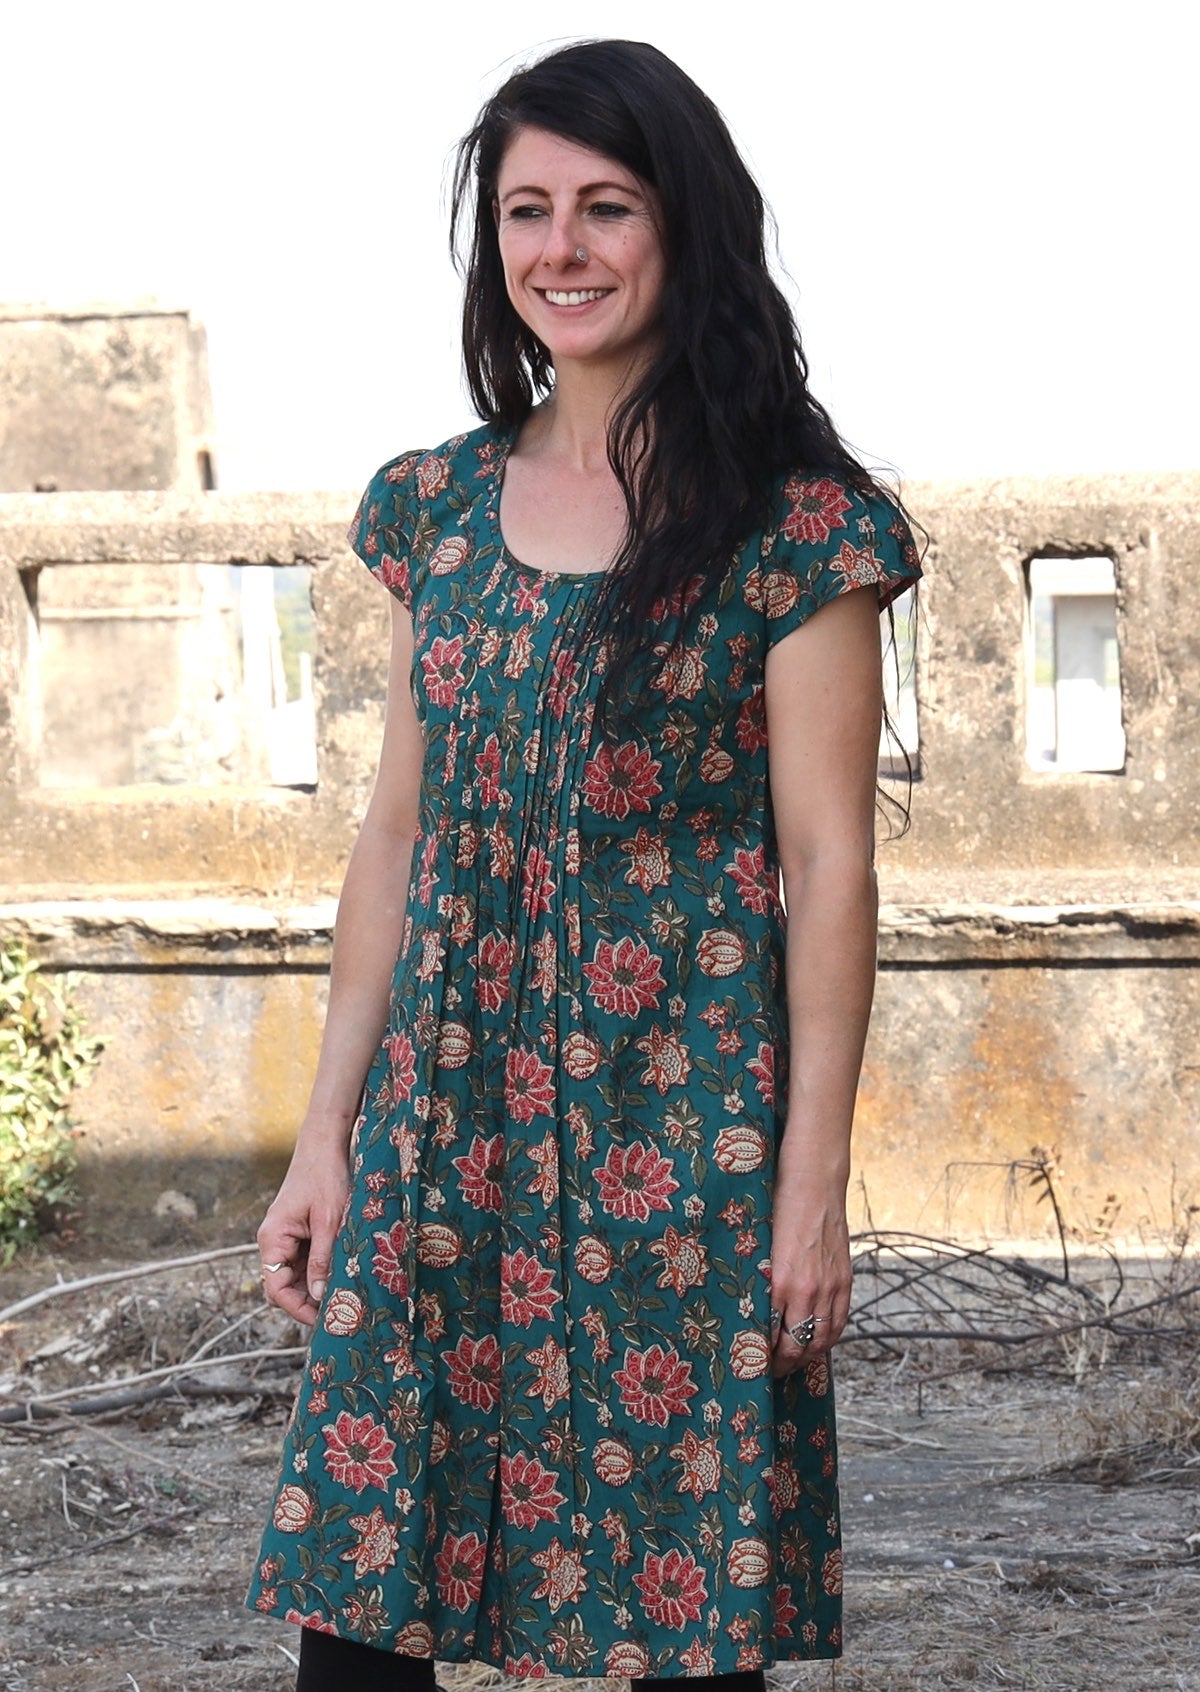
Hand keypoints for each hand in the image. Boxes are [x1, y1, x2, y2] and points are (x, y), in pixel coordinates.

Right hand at [256, 1133, 350, 1326]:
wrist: (324, 1144)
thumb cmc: (325, 1177)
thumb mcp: (329, 1221)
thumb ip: (322, 1259)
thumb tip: (318, 1296)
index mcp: (272, 1238)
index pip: (275, 1289)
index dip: (296, 1308)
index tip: (321, 1320)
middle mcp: (274, 1241)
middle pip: (283, 1286)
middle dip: (307, 1302)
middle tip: (337, 1315)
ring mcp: (286, 1238)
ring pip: (295, 1276)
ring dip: (315, 1288)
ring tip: (343, 1299)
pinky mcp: (299, 1233)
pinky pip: (304, 1262)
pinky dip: (319, 1272)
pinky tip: (340, 1278)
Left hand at [768, 1182, 851, 1377]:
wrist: (814, 1181)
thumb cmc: (778, 1206)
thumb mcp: (761, 1246)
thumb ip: (761, 1278)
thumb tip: (752, 1307)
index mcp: (781, 1282)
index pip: (773, 1336)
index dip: (765, 1357)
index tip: (755, 1367)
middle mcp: (808, 1289)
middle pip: (798, 1344)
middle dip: (785, 1364)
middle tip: (772, 1373)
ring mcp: (830, 1286)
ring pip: (822, 1339)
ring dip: (808, 1356)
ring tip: (794, 1363)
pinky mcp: (844, 1279)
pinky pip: (839, 1321)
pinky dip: (828, 1338)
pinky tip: (818, 1343)